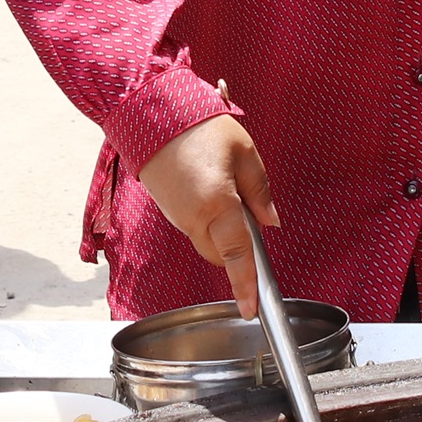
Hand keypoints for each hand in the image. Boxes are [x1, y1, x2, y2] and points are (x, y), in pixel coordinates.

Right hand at [136, 114, 279, 316]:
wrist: (151, 112)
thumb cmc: (200, 126)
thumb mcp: (244, 151)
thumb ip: (260, 190)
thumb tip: (270, 221)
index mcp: (219, 205)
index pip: (239, 255)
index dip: (247, 284)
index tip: (251, 309)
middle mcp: (194, 219)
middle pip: (222, 254)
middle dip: (239, 247)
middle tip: (250, 210)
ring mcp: (177, 217)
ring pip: (207, 241)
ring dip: (223, 230)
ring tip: (225, 186)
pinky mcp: (167, 210)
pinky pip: (194, 226)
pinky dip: (207, 218)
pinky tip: (208, 186)